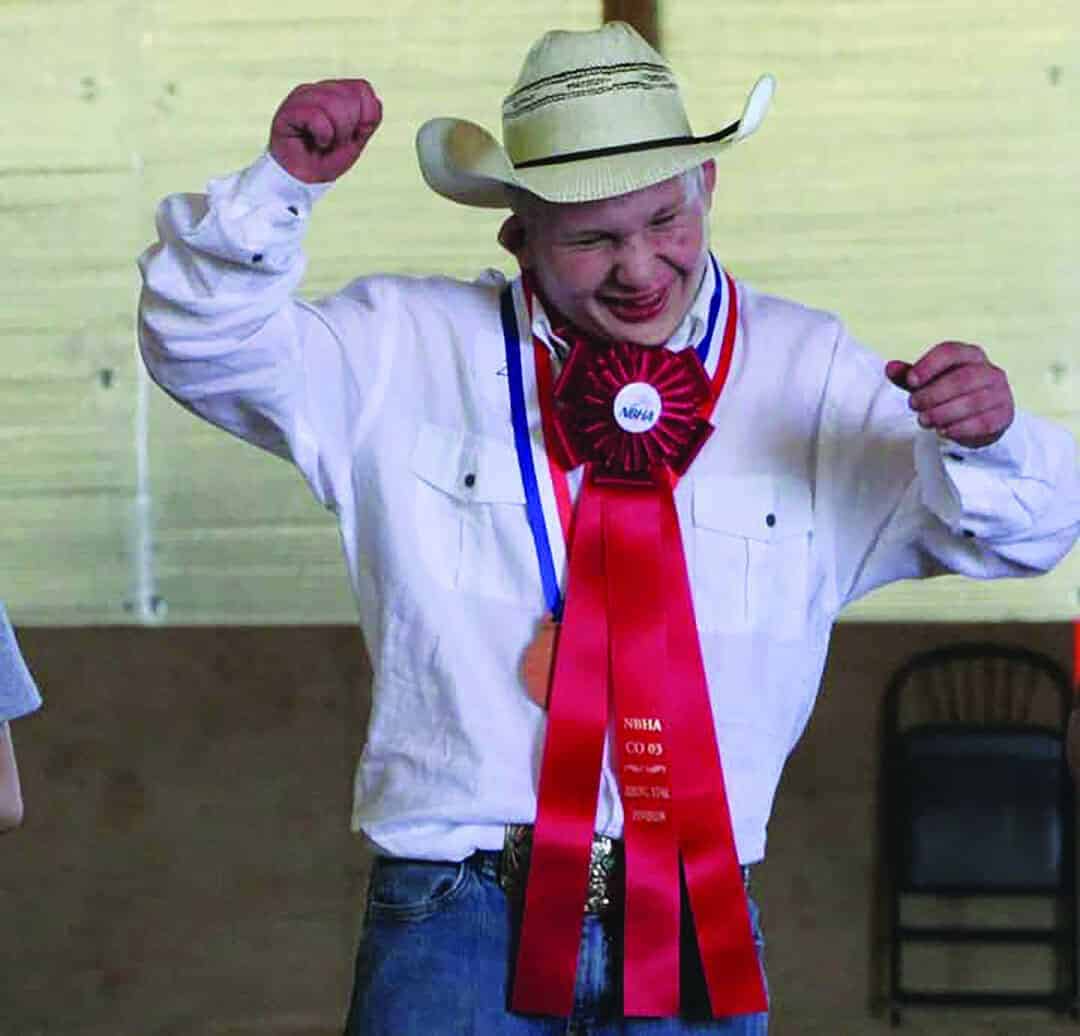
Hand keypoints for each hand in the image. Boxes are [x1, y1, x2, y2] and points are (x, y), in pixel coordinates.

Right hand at [269, 79, 382, 183]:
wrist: (303, 180)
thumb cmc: (327, 160)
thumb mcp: (355, 142)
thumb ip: (368, 122)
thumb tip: (376, 101)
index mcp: (335, 93)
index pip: (362, 88)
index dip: (366, 115)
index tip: (354, 134)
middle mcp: (319, 90)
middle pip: (350, 96)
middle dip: (350, 127)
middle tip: (337, 142)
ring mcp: (302, 97)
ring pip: (333, 103)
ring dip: (337, 133)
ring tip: (326, 143)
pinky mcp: (288, 110)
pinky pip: (316, 116)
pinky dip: (323, 136)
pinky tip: (317, 143)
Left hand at [885, 341, 1014, 447]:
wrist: (980, 418)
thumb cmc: (950, 394)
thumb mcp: (927, 383)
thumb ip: (909, 376)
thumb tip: (889, 368)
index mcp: (970, 355)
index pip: (950, 352)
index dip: (929, 365)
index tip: (910, 381)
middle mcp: (990, 371)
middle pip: (962, 378)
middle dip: (934, 393)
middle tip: (913, 405)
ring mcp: (1000, 393)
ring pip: (973, 401)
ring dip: (944, 412)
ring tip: (923, 421)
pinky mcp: (1004, 416)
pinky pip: (984, 422)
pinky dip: (961, 428)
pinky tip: (942, 431)